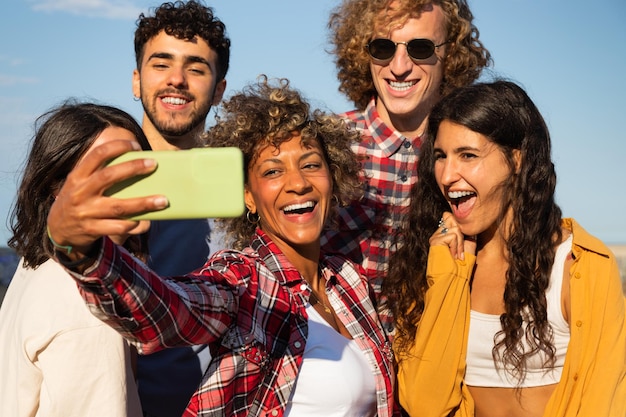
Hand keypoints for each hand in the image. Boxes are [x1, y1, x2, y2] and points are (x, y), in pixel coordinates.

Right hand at [46, 139, 166, 259]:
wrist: (58, 230)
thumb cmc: (79, 200)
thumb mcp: (80, 184)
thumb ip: (99, 174)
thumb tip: (136, 165)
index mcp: (77, 176)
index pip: (97, 155)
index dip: (117, 147)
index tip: (136, 145)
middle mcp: (80, 192)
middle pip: (109, 176)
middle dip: (133, 168)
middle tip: (154, 165)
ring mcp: (85, 212)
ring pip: (119, 206)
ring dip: (143, 203)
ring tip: (163, 200)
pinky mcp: (92, 230)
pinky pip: (118, 227)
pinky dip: (133, 223)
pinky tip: (145, 220)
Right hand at [428, 212, 476, 259]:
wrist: (456, 276)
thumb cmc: (463, 263)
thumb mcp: (467, 242)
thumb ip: (464, 229)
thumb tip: (459, 217)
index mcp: (444, 233)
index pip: (449, 216)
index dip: (459, 227)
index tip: (462, 244)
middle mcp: (438, 233)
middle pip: (452, 219)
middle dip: (461, 235)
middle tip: (460, 251)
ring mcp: (436, 237)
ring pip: (455, 228)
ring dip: (460, 244)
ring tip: (457, 255)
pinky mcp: (435, 241)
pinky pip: (452, 236)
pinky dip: (456, 247)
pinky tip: (453, 256)